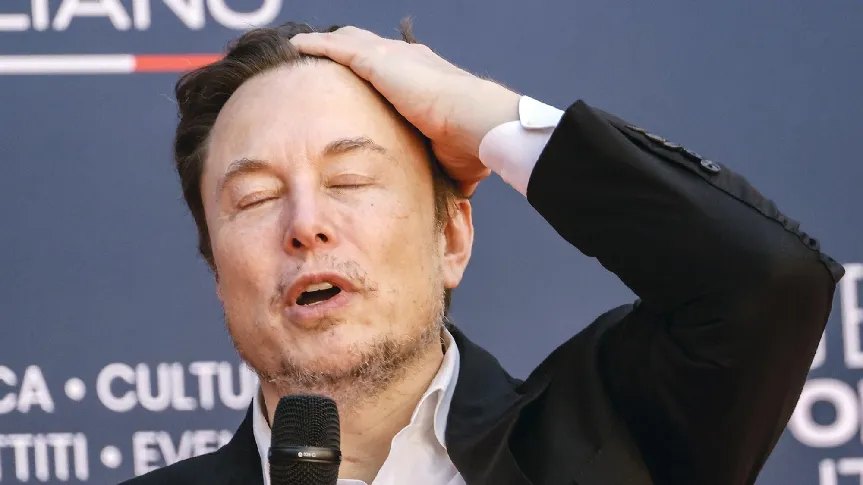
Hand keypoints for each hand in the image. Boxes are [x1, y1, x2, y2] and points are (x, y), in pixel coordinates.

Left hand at [290, 26, 520, 195]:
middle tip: (326, 54)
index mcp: (429, 78)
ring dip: (327, 43)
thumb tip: (456, 194)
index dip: (379, 70)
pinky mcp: (377, 60)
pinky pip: (336, 47)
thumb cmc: (472, 144)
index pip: (397, 69)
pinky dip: (316, 45)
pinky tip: (297, 46)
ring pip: (350, 41)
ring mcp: (393, 57)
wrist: (477, 122)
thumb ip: (448, 169)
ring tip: (303, 46)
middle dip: (348, 48)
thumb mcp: (456, 159)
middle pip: (370, 47)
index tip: (366, 75)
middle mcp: (410, 59)